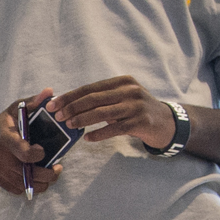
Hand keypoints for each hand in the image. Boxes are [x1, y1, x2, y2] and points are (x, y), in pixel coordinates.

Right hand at [0, 94, 61, 196]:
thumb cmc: (1, 125)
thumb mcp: (14, 110)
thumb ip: (33, 102)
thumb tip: (50, 92)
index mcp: (5, 138)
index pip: (25, 153)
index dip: (39, 155)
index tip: (43, 150)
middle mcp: (0, 157)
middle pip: (30, 174)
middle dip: (49, 174)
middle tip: (57, 168)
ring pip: (27, 185)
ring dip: (42, 182)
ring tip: (49, 173)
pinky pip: (18, 190)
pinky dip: (30, 186)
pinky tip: (35, 177)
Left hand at [47, 76, 176, 149]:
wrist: (166, 123)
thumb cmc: (137, 111)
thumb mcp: (122, 99)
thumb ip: (102, 100)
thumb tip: (70, 106)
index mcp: (122, 82)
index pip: (90, 88)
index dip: (70, 96)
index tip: (53, 104)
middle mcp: (130, 90)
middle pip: (94, 98)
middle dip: (72, 107)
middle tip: (57, 116)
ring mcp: (136, 106)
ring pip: (103, 112)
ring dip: (83, 119)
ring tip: (69, 126)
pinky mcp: (140, 122)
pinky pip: (115, 128)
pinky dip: (99, 133)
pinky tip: (88, 138)